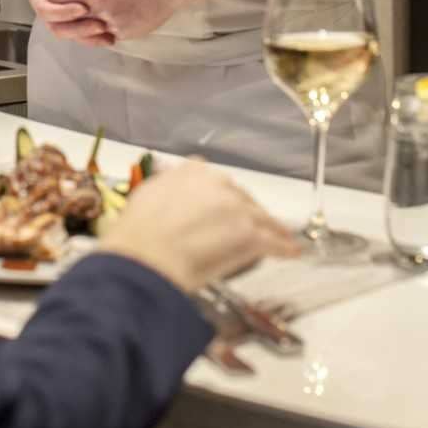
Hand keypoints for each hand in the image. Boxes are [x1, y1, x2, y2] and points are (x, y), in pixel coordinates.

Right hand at [23, 0, 112, 44]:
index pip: (44, 7)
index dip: (63, 11)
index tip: (84, 7)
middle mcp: (44, 1)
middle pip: (54, 25)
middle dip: (77, 29)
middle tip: (101, 25)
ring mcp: (56, 7)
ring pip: (66, 30)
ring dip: (86, 35)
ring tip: (109, 35)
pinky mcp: (68, 8)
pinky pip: (76, 26)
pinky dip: (91, 33)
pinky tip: (110, 33)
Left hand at [45, 0, 178, 41]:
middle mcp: (100, 10)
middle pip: (65, 17)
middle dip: (64, 9)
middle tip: (70, 2)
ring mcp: (113, 25)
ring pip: (84, 31)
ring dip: (81, 23)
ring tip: (91, 10)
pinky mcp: (126, 34)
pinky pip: (104, 36)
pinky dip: (102, 29)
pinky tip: (110, 16)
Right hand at [100, 161, 299, 293]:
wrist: (144, 257)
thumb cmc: (137, 235)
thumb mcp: (148, 198)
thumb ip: (170, 194)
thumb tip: (175, 205)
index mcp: (191, 170)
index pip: (217, 182)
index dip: (224, 200)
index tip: (227, 211)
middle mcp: (216, 182)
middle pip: (242, 198)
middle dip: (247, 214)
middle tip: (250, 231)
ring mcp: (235, 206)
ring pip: (260, 218)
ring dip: (271, 229)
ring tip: (282, 240)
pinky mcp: (248, 233)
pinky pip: (272, 241)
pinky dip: (282, 248)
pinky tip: (290, 253)